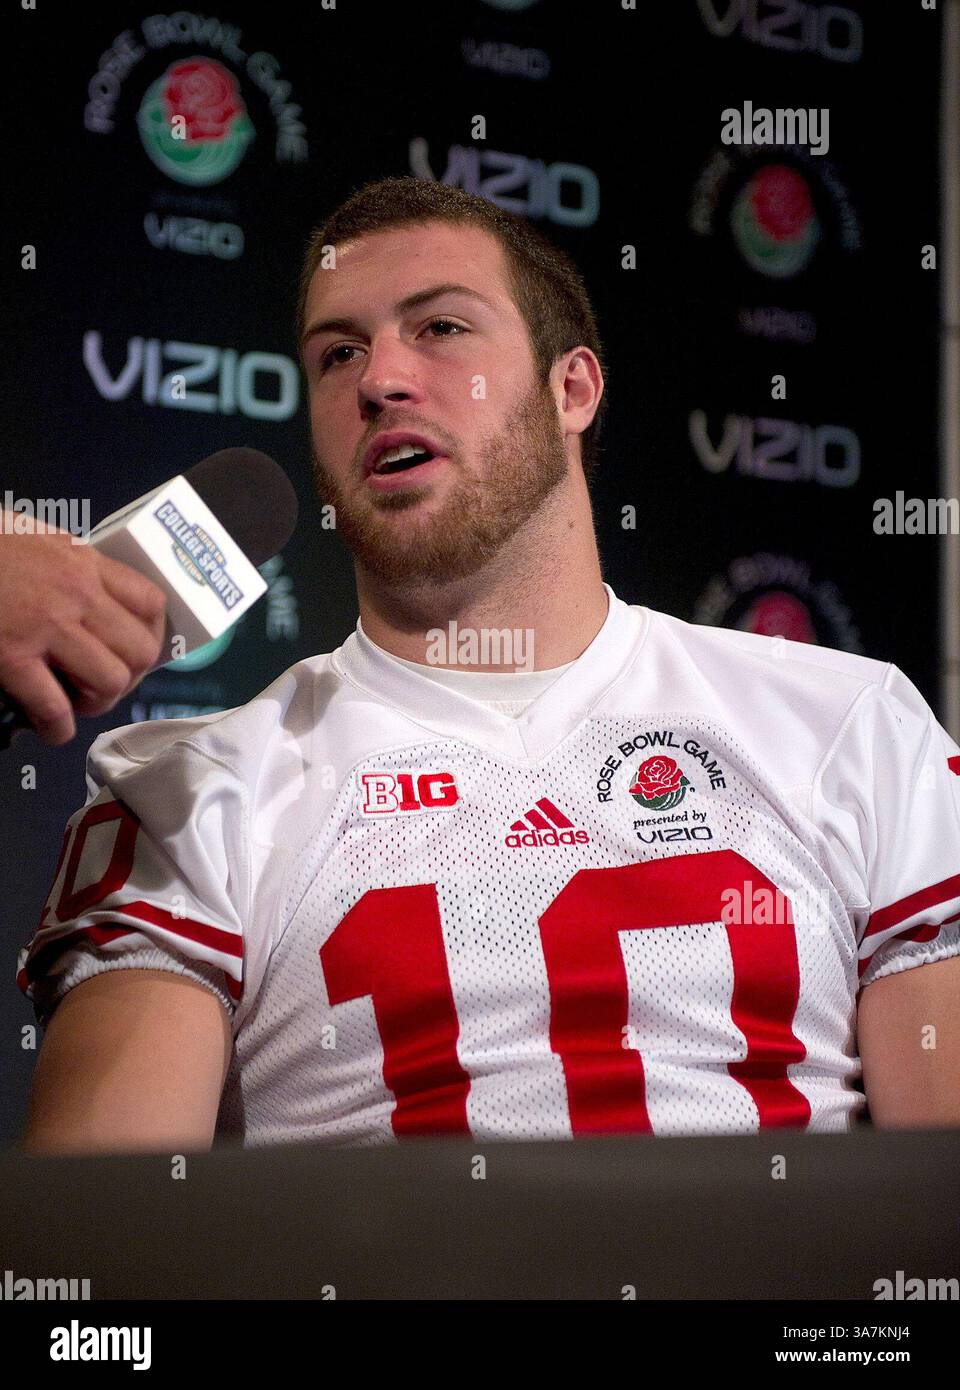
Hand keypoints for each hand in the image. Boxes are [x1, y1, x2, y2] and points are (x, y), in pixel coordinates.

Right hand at [0, 515, 166, 745]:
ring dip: (100, 702)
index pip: (151, 602)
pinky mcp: (11, 655)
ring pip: (110, 681)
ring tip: (80, 702)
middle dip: (130, 677)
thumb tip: (99, 596)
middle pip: (140, 650)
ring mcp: (45, 627)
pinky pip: (54, 706)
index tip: (137, 650)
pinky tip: (51, 728)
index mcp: (83, 563)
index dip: (152, 635)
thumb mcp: (40, 539)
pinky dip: (58, 728)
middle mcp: (75, 594)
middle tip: (107, 682)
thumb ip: (75, 566)